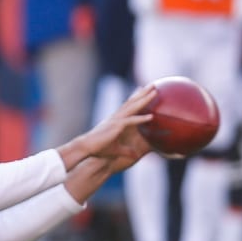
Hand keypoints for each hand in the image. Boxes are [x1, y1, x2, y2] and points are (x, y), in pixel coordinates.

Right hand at [60, 85, 156, 202]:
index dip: (135, 97)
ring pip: (133, 107)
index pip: (127, 105)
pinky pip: (131, 121)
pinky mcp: (116, 126)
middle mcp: (117, 117)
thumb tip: (135, 155)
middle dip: (143, 93)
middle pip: (132, 102)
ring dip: (145, 99)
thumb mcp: (116, 150)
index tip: (141, 88)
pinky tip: (151, 116)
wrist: (86, 147)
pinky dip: (141, 119)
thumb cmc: (98, 148)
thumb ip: (127, 151)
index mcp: (116, 119)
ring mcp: (116, 120)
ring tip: (155, 91)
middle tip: (153, 85)